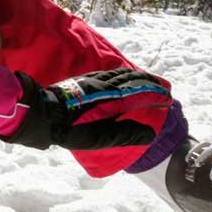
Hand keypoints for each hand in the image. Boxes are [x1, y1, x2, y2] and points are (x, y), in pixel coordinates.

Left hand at [3, 68, 171, 150]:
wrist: (43, 114)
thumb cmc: (71, 130)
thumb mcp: (100, 138)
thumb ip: (125, 135)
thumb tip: (150, 133)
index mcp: (111, 98)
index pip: (140, 92)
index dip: (156, 94)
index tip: (169, 98)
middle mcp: (104, 84)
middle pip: (133, 78)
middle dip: (151, 82)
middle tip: (165, 87)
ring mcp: (93, 80)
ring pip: (121, 73)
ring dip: (138, 76)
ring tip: (148, 81)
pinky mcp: (83, 80)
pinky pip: (109, 73)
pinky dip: (123, 74)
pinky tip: (123, 77)